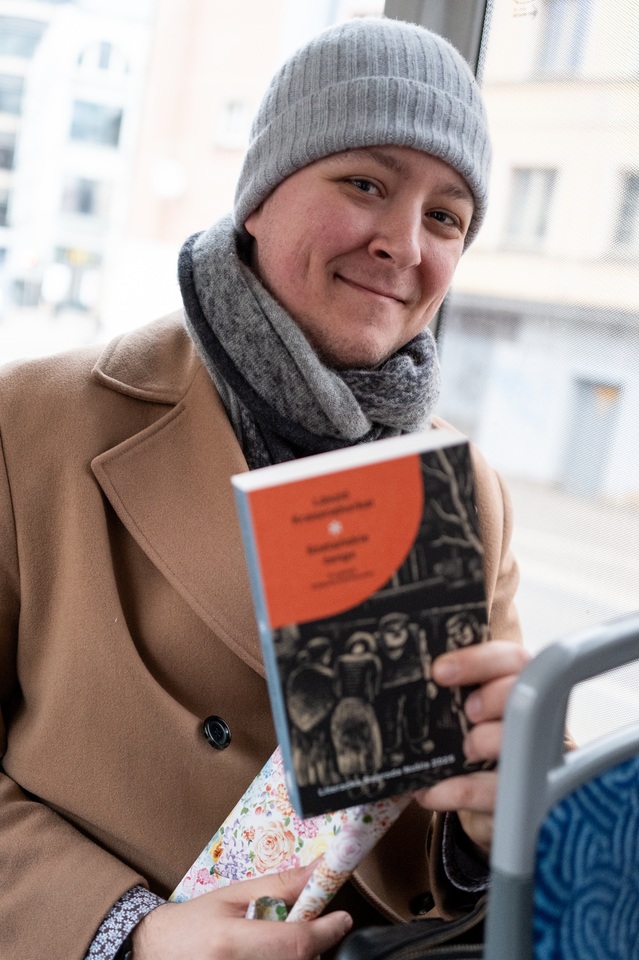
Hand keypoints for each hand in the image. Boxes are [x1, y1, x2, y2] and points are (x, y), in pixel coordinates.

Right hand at [132, 863, 352, 959]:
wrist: (154, 950)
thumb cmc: (193, 921)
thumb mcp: (233, 895)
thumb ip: (278, 886)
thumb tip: (319, 870)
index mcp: (232, 941)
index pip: (294, 942)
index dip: (325, 932)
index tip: (342, 920)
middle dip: (311, 947)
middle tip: (304, 930)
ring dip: (296, 958)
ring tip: (274, 943)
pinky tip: (266, 955)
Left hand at [412, 640, 529, 853]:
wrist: (485, 795)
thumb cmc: (469, 736)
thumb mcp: (460, 708)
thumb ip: (446, 692)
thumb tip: (400, 683)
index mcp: (514, 684)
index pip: (509, 659)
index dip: (478, 660)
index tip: (439, 671)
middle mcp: (531, 715)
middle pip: (524, 693)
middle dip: (495, 697)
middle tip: (469, 711)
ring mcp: (532, 756)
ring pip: (523, 740)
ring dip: (488, 740)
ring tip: (464, 750)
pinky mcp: (523, 797)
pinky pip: (496, 792)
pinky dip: (460, 791)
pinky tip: (430, 791)